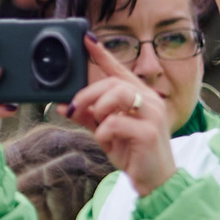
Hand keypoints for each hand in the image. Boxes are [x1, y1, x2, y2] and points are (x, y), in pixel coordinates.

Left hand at [70, 40, 177, 195]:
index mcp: (139, 96)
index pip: (119, 70)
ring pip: (117, 94)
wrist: (154, 180)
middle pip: (112, 82)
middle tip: (74, 107)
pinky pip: (115, 122)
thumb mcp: (105, 132)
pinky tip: (108, 141)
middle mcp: (149, 100)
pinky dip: (103, 132)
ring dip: (98, 109)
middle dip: (88, 93)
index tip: (86, 39)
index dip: (103, 54)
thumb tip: (64, 105)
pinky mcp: (149, 132)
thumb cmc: (132, 152)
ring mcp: (152, 114)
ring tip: (98, 125)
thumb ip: (88, 117)